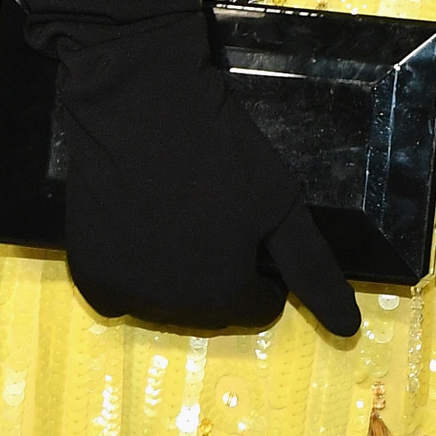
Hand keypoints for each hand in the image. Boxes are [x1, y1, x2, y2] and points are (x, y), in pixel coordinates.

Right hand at [55, 7, 360, 337]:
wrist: (138, 106)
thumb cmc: (220, 152)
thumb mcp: (281, 206)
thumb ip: (312, 270)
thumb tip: (349, 328)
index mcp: (220, 298)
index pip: (260, 307)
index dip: (266, 268)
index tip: (256, 227)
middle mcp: (169, 311)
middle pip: (213, 306)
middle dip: (224, 272)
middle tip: (221, 217)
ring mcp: (123, 293)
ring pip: (168, 300)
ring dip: (181, 272)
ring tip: (185, 216)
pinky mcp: (86, 272)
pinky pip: (121, 289)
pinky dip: (136, 269)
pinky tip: (145, 228)